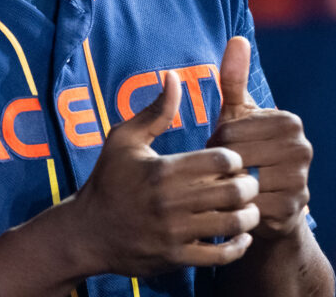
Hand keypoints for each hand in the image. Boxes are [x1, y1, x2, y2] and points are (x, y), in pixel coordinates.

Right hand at [70, 70, 260, 276]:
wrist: (87, 232)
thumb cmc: (108, 180)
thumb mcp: (124, 139)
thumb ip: (155, 111)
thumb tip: (174, 76)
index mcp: (162, 170)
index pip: (221, 159)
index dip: (234, 158)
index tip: (231, 161)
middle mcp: (171, 203)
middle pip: (233, 191)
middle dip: (248, 185)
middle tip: (247, 183)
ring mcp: (175, 233)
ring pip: (232, 224)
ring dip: (247, 215)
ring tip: (246, 208)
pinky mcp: (176, 258)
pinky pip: (221, 255)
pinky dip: (238, 246)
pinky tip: (240, 235)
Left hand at [207, 36, 311, 237]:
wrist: (269, 202)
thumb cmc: (249, 149)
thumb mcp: (239, 115)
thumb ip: (234, 78)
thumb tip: (236, 39)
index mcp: (289, 122)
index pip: (229, 130)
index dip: (216, 141)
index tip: (224, 147)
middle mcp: (302, 149)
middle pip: (234, 154)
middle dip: (219, 163)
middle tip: (225, 167)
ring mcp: (300, 180)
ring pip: (238, 179)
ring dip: (225, 184)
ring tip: (231, 182)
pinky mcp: (291, 210)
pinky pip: (247, 205)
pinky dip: (235, 205)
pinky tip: (239, 202)